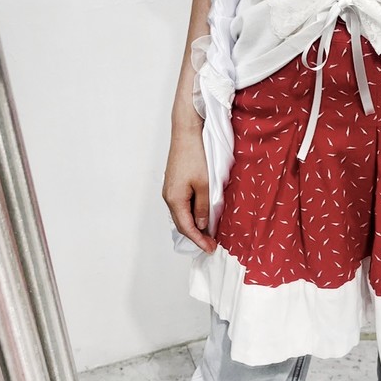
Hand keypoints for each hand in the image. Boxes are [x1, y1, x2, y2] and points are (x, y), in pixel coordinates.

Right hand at [162, 127, 216, 253]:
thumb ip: (203, 207)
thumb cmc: (196, 156)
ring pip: (182, 213)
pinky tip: (202, 214)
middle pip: (182, 222)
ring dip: (194, 224)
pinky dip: (192, 212)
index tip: (210, 249)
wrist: (187, 132)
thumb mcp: (205, 184)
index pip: (186, 227)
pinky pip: (182, 203)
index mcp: (174, 199)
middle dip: (196, 235)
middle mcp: (168, 196)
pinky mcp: (174, 182)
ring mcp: (170, 189)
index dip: (199, 240)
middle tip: (211, 244)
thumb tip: (201, 224)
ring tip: (209, 232)